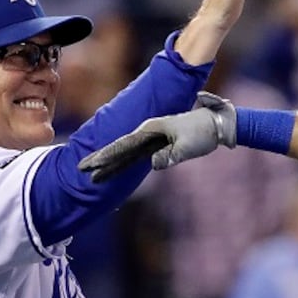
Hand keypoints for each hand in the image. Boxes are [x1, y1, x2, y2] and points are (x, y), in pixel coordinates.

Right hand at [78, 92, 235, 181]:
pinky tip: (113, 171)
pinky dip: (123, 164)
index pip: (123, 146)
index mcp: (151, 130)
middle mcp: (147, 133)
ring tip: (93, 175)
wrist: (216, 123)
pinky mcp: (158, 146)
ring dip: (110, 164)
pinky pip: (135, 157)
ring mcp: (151, 140)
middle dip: (101, 160)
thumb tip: (153, 164)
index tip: (89, 164)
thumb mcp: (188, 145)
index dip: (105, 156)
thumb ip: (171, 155)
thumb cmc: (203, 132)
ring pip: (126, 154)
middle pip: (119, 149)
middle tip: (82, 169)